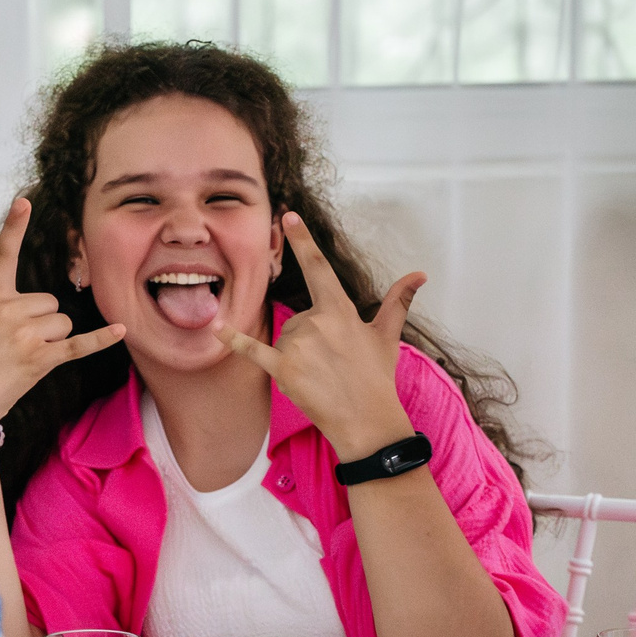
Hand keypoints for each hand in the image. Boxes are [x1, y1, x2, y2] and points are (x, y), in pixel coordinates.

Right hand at [0, 197, 123, 432]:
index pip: (2, 255)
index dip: (13, 226)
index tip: (25, 202)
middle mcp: (10, 313)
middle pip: (47, 301)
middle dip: (39, 319)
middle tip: (13, 342)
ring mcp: (28, 337)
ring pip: (60, 321)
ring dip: (51, 336)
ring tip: (24, 355)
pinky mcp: (43, 362)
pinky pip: (79, 345)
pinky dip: (101, 340)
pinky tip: (122, 330)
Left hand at [215, 212, 423, 458]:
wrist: (367, 420)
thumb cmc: (377, 377)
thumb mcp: (387, 335)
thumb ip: (398, 301)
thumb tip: (420, 274)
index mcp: (341, 310)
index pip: (318, 268)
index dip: (302, 241)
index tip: (287, 216)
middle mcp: (317, 322)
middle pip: (298, 318)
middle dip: (310, 337)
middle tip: (331, 363)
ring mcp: (298, 345)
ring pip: (285, 337)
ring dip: (297, 353)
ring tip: (320, 374)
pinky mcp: (282, 368)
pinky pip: (252, 350)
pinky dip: (233, 341)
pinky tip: (216, 329)